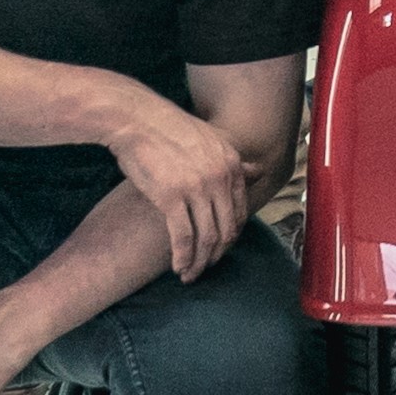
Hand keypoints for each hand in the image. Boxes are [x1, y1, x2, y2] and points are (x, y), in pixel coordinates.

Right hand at [104, 93, 260, 280]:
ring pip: (206, 238)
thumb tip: (259, 171)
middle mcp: (219, 178)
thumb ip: (234, 161)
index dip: (230, 235)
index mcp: (232, 164)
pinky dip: (182, 257)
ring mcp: (197, 188)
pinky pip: (183, 238)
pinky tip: (177, 268)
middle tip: (205, 268)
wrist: (136, 119)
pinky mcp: (171, 197)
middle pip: (226, 228)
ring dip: (199, 262)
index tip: (219, 247)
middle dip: (217, 254)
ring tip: (190, 275)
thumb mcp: (211, 140)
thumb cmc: (169, 130)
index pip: (240, 211)